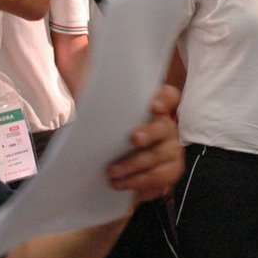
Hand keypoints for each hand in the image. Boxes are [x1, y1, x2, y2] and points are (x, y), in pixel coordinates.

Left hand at [106, 85, 183, 204]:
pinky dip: (139, 182)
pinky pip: (160, 178)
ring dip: (135, 164)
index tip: (153, 106)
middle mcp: (167, 127)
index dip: (164, 99)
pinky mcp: (170, 171)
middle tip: (133, 139)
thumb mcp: (97, 111)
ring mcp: (172, 150)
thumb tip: (86, 73)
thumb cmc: (105, 134)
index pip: (169, 96)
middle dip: (149, 133)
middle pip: (165, 127)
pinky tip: (121, 184)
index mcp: (154, 108)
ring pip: (160, 156)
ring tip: (112, 172)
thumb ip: (95, 91)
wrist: (107, 167)